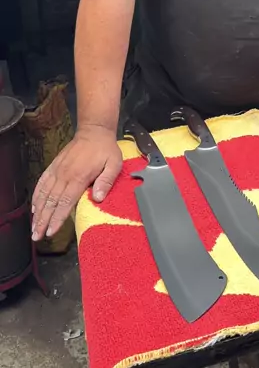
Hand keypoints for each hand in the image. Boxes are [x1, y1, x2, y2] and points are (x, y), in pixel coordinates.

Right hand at [31, 126, 122, 240]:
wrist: (94, 131)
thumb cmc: (105, 149)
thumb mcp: (114, 164)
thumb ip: (106, 181)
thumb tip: (98, 198)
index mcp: (79, 177)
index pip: (65, 202)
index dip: (57, 218)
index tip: (51, 232)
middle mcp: (65, 175)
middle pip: (51, 202)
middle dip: (43, 221)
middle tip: (37, 236)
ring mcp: (58, 170)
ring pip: (44, 194)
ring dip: (38, 212)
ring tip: (34, 227)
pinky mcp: (54, 166)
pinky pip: (42, 182)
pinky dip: (36, 195)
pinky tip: (34, 207)